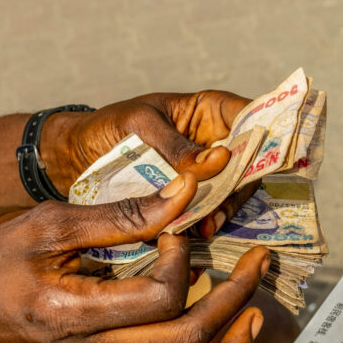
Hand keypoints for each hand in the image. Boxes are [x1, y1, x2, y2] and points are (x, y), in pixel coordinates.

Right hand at [0, 172, 268, 342]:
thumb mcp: (49, 224)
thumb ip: (121, 214)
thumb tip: (185, 194)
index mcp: (69, 314)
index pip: (157, 298)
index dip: (182, 259)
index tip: (179, 229)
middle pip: (183, 342)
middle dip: (233, 298)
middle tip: (257, 263)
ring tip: (255, 315)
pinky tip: (223, 339)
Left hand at [40, 90, 253, 235]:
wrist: (74, 157)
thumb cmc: (107, 127)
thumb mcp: (140, 126)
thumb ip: (177, 145)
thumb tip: (219, 161)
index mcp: (209, 110)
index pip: (252, 115)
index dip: (268, 133)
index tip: (265, 159)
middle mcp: (216, 140)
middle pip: (250, 160)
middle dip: (241, 184)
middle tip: (223, 205)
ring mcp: (207, 171)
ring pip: (235, 189)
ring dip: (225, 208)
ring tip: (205, 225)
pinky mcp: (194, 196)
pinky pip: (213, 208)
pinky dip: (209, 220)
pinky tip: (197, 231)